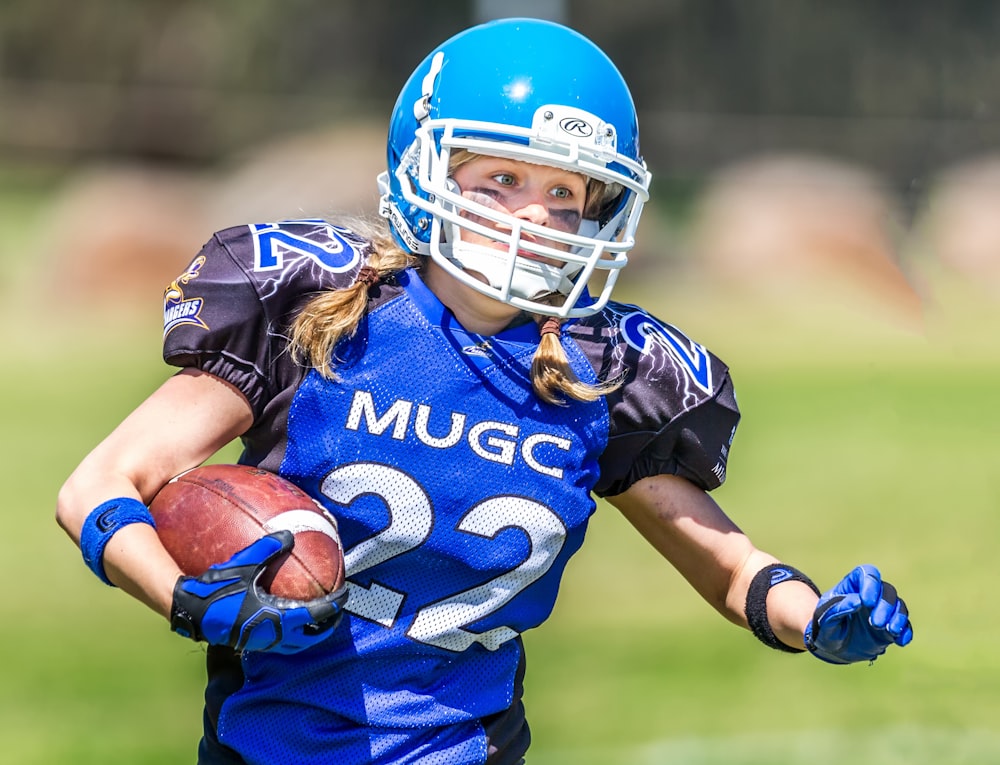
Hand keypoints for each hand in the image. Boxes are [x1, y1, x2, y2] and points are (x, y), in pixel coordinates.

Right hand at [170, 530, 346, 653]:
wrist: (191, 612)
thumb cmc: (218, 589)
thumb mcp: (245, 564)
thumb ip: (268, 548)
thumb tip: (289, 534)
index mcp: (278, 617)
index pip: (317, 614)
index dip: (335, 605)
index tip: (345, 594)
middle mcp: (274, 635)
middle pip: (312, 637)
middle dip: (328, 625)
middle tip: (337, 612)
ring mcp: (263, 642)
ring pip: (297, 644)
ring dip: (311, 633)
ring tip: (318, 620)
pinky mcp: (252, 644)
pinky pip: (281, 642)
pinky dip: (293, 634)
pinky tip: (288, 620)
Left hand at [804, 564, 912, 664]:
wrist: (832, 648)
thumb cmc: (825, 629)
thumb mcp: (824, 621)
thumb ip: (837, 609)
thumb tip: (858, 601)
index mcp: (851, 587)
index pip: (866, 574)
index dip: (870, 584)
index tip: (866, 602)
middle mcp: (870, 595)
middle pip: (886, 590)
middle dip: (885, 606)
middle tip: (875, 624)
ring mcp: (882, 611)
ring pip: (898, 605)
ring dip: (897, 617)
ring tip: (890, 631)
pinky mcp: (890, 627)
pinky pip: (905, 625)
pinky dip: (905, 631)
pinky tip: (900, 641)